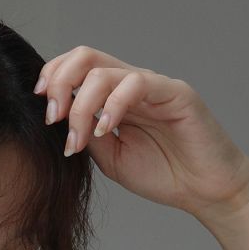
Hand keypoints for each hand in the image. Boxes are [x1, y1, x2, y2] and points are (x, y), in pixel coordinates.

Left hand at [34, 46, 248, 221]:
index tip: (42, 110)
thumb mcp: (111, 159)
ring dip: (80, 104)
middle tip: (53, 119)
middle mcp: (131, 85)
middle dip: (59, 83)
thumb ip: (88, 136)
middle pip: (85, 58)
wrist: (205, 191)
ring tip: (77, 138)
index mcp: (115, 97)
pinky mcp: (174, 93)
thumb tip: (60, 121)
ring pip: (104, 72)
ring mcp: (153, 86)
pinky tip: (106, 129)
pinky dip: (112, 105)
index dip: (53, 79)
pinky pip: (136, 84)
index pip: (77, 69)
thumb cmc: (164, 174)